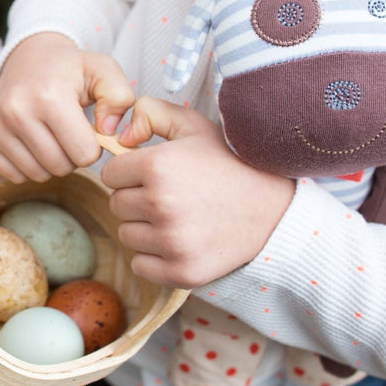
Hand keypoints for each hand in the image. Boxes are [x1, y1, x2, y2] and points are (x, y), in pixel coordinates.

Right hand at [0, 32, 134, 182]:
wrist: (28, 57)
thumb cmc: (69, 69)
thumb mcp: (103, 71)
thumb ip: (120, 98)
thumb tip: (108, 131)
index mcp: (49, 96)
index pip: (84, 155)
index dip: (92, 146)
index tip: (87, 130)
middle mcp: (15, 111)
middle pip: (60, 167)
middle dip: (71, 156)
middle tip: (68, 133)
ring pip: (36, 174)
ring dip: (49, 162)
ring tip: (50, 135)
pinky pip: (12, 175)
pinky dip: (26, 165)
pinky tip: (31, 141)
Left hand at [102, 96, 294, 288]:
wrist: (275, 210)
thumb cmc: (230, 165)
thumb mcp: (193, 125)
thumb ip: (149, 113)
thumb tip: (117, 138)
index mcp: (158, 166)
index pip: (110, 174)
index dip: (129, 172)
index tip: (153, 174)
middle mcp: (161, 205)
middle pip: (117, 204)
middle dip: (136, 198)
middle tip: (170, 195)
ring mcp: (172, 242)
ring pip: (126, 234)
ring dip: (144, 227)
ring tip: (178, 216)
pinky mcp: (182, 271)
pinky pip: (140, 265)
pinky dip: (154, 257)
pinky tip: (179, 241)